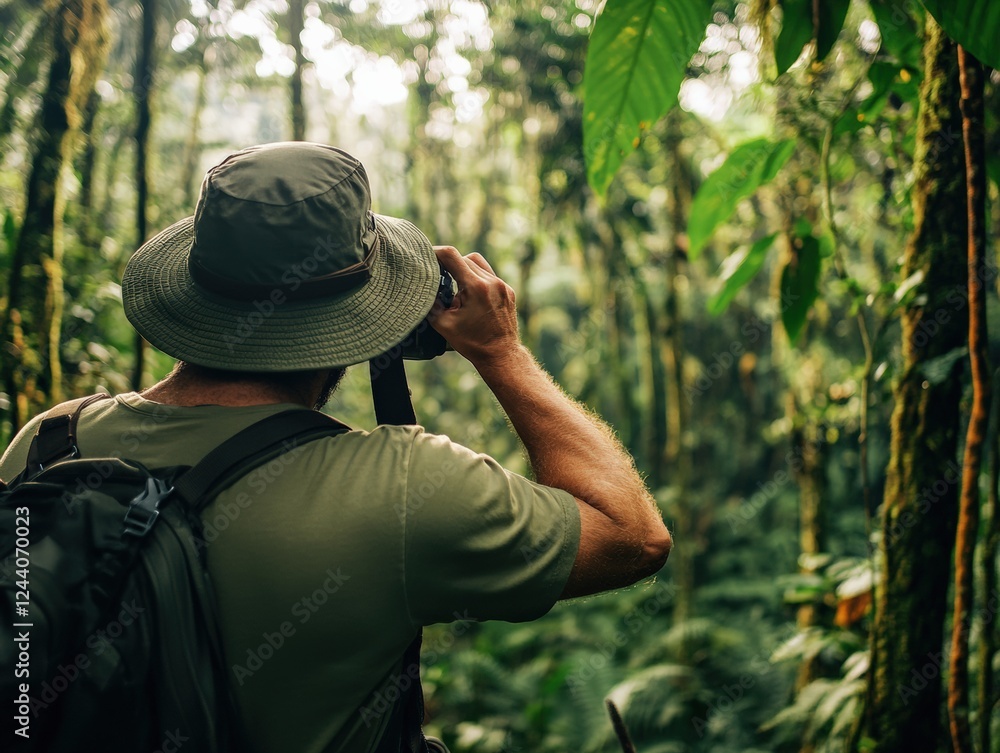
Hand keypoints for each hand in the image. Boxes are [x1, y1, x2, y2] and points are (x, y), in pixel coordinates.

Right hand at [428, 246, 520, 364]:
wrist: (500, 355)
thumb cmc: (472, 342)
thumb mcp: (443, 325)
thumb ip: (431, 303)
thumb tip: (422, 288)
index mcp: (476, 287)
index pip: (452, 256)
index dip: (436, 252)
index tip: (426, 256)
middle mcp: (491, 282)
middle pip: (464, 257)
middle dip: (449, 264)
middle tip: (438, 274)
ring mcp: (502, 285)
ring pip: (478, 263)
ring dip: (463, 268)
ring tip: (454, 284)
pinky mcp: (508, 291)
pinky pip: (489, 274)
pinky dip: (476, 278)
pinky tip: (469, 293)